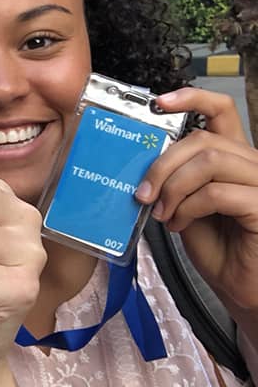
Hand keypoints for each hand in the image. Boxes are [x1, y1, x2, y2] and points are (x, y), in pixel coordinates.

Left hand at [136, 87, 257, 309]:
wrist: (242, 288)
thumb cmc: (217, 248)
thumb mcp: (185, 204)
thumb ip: (174, 177)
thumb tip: (140, 159)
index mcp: (233, 156)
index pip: (221, 110)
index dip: (192, 98)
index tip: (159, 103)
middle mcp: (253, 164)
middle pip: (202, 139)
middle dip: (162, 164)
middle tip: (143, 193)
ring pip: (209, 162)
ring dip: (173, 187)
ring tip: (161, 212)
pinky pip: (217, 193)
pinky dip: (188, 207)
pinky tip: (178, 224)